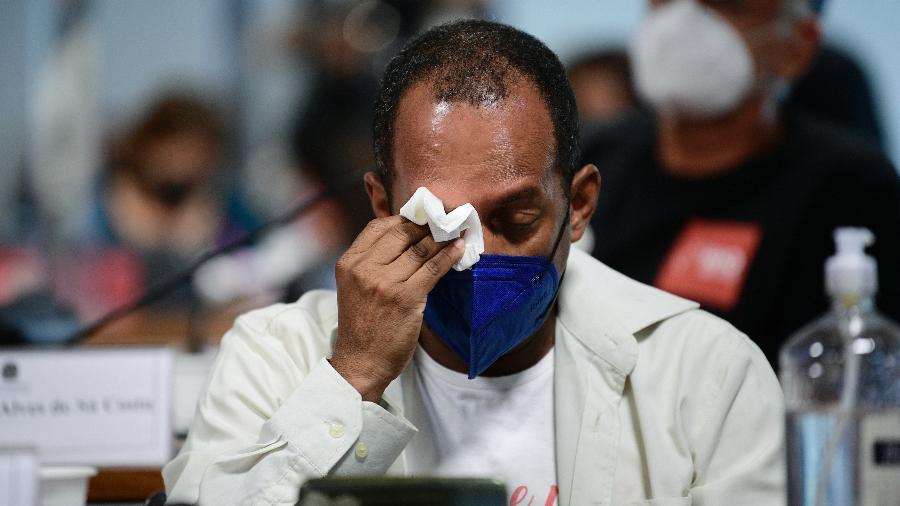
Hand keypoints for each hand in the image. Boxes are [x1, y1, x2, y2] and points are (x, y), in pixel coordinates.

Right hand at [330, 215, 464, 401]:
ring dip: (442, 237)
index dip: (405, 218)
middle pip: (401, 233)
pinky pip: (433, 268)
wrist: (361, 362)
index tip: (423, 216)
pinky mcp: (406, 298)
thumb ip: (373, 261)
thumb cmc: (363, 326)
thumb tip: (409, 236)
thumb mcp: (356, 286)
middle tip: (446, 219)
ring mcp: (385, 283)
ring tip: (457, 231)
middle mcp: (364, 269)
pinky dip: (449, 255)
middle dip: (427, 224)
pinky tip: (459, 248)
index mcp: (349, 263)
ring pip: (421, 249)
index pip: (378, 227)